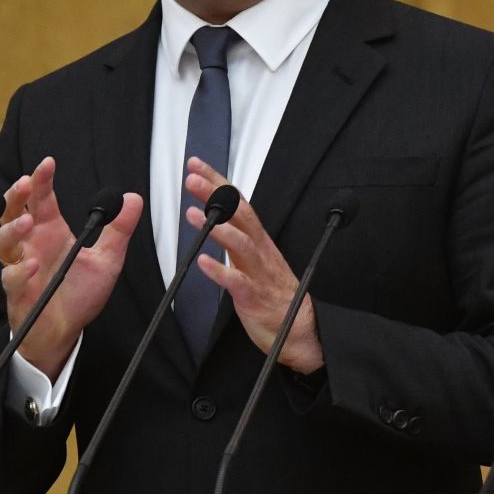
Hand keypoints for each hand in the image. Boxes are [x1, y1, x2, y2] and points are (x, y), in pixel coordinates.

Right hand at [0, 156, 141, 379]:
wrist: (66, 332)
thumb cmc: (79, 293)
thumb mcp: (107, 259)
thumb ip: (118, 230)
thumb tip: (133, 198)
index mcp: (50, 231)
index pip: (41, 198)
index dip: (41, 179)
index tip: (48, 162)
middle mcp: (31, 244)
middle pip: (12, 212)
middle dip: (16, 195)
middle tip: (27, 182)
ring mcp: (20, 266)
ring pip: (3, 241)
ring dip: (12, 229)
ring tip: (28, 221)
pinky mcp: (18, 292)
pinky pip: (11, 277)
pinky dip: (19, 270)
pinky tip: (31, 265)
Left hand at [184, 158, 324, 374]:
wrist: (301, 327)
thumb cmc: (274, 291)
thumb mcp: (254, 256)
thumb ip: (236, 235)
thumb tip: (215, 215)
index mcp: (257, 238)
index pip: (237, 202)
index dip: (217, 181)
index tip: (196, 165)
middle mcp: (259, 249)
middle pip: (239, 215)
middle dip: (216, 195)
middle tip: (192, 179)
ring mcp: (258, 272)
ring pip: (241, 244)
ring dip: (218, 228)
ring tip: (194, 215)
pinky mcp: (254, 296)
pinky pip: (237, 282)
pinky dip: (220, 272)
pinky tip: (203, 263)